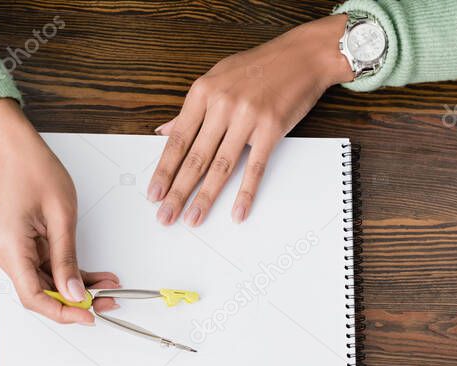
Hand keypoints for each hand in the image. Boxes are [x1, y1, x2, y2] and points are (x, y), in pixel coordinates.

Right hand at [0, 99, 118, 323]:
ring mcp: (13, 252)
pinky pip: (47, 269)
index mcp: (10, 247)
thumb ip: (67, 259)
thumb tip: (74, 294)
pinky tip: (96, 277)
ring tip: (108, 288)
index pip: (34, 296)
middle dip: (75, 301)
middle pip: (40, 293)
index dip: (62, 311)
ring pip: (47, 283)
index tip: (88, 316)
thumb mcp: (61, 217)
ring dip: (77, 289)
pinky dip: (71, 275)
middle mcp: (6, 254)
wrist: (19, 152)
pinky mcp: (22, 248)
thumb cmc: (37, 172)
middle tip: (108, 302)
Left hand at [148, 14, 353, 226]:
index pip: (177, 140)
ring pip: (221, 166)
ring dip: (205, 197)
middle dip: (178, 192)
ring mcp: (247, 118)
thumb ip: (191, 109)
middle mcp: (222, 105)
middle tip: (166, 215)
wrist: (302, 56)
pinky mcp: (271, 129)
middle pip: (195, 158)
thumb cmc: (260, 66)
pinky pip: (255, 167)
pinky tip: (237, 211)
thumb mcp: (217, 78)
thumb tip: (164, 131)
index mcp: (203, 93)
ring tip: (193, 218)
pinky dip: (245, 193)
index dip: (164, 170)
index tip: (154, 192)